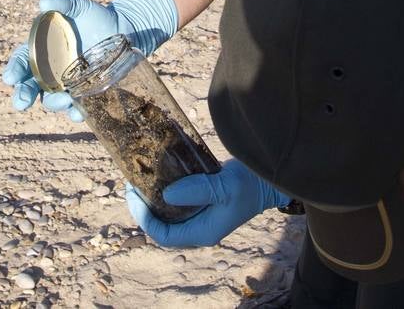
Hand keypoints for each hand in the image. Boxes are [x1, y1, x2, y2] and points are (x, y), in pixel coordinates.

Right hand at [2, 0, 177, 114]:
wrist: (125, 29)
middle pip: (30, 86)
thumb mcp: (81, 6)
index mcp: (43, 50)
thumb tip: (43, 3)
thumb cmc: (97, 16)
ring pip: (52, 101)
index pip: (22, 61)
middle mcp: (51, 70)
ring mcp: (68, 84)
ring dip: (53, 104)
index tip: (11, 77)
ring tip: (63, 100)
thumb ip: (64, 3)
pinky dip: (76, 113)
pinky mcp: (86, 93)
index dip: (14, 70)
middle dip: (23, 95)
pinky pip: (78, 109)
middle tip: (22, 101)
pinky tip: (79, 112)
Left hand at [125, 159, 290, 247]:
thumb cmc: (251, 184)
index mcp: (202, 232)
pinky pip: (181, 198)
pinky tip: (162, 170)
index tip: (133, 194)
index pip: (164, 234)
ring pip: (170, 210)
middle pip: (163, 223)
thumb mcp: (224, 186)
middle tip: (133, 182)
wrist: (271, 176)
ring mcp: (202, 213)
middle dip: (145, 205)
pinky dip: (169, 187)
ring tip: (142, 176)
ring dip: (155, 196)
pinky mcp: (205, 199)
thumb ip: (196, 191)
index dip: (144, 217)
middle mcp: (199, 226)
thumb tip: (166, 195)